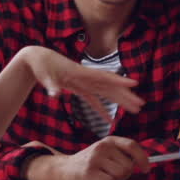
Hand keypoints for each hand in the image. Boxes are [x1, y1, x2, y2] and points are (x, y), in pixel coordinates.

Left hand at [20, 46, 143, 118]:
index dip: (119, 82)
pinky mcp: (80, 88)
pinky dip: (102, 110)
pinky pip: (94, 100)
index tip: (134, 85)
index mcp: (81, 73)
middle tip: (140, 104)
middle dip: (126, 96)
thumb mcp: (45, 76)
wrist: (38, 59)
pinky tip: (109, 120)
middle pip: (110, 88)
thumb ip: (52, 86)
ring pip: (107, 94)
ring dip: (120, 101)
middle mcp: (87, 78)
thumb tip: (54, 95)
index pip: (104, 78)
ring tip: (135, 110)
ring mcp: (85, 83)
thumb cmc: (42, 65)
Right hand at [24, 136, 149, 179]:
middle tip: (113, 175)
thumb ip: (121, 155)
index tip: (146, 169)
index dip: (143, 158)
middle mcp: (103, 146)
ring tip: (106, 179)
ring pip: (121, 174)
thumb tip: (142, 164)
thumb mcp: (105, 153)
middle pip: (128, 165)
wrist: (62, 170)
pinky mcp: (89, 171)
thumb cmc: (88, 164)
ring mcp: (95, 158)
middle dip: (125, 175)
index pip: (132, 146)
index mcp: (109, 141)